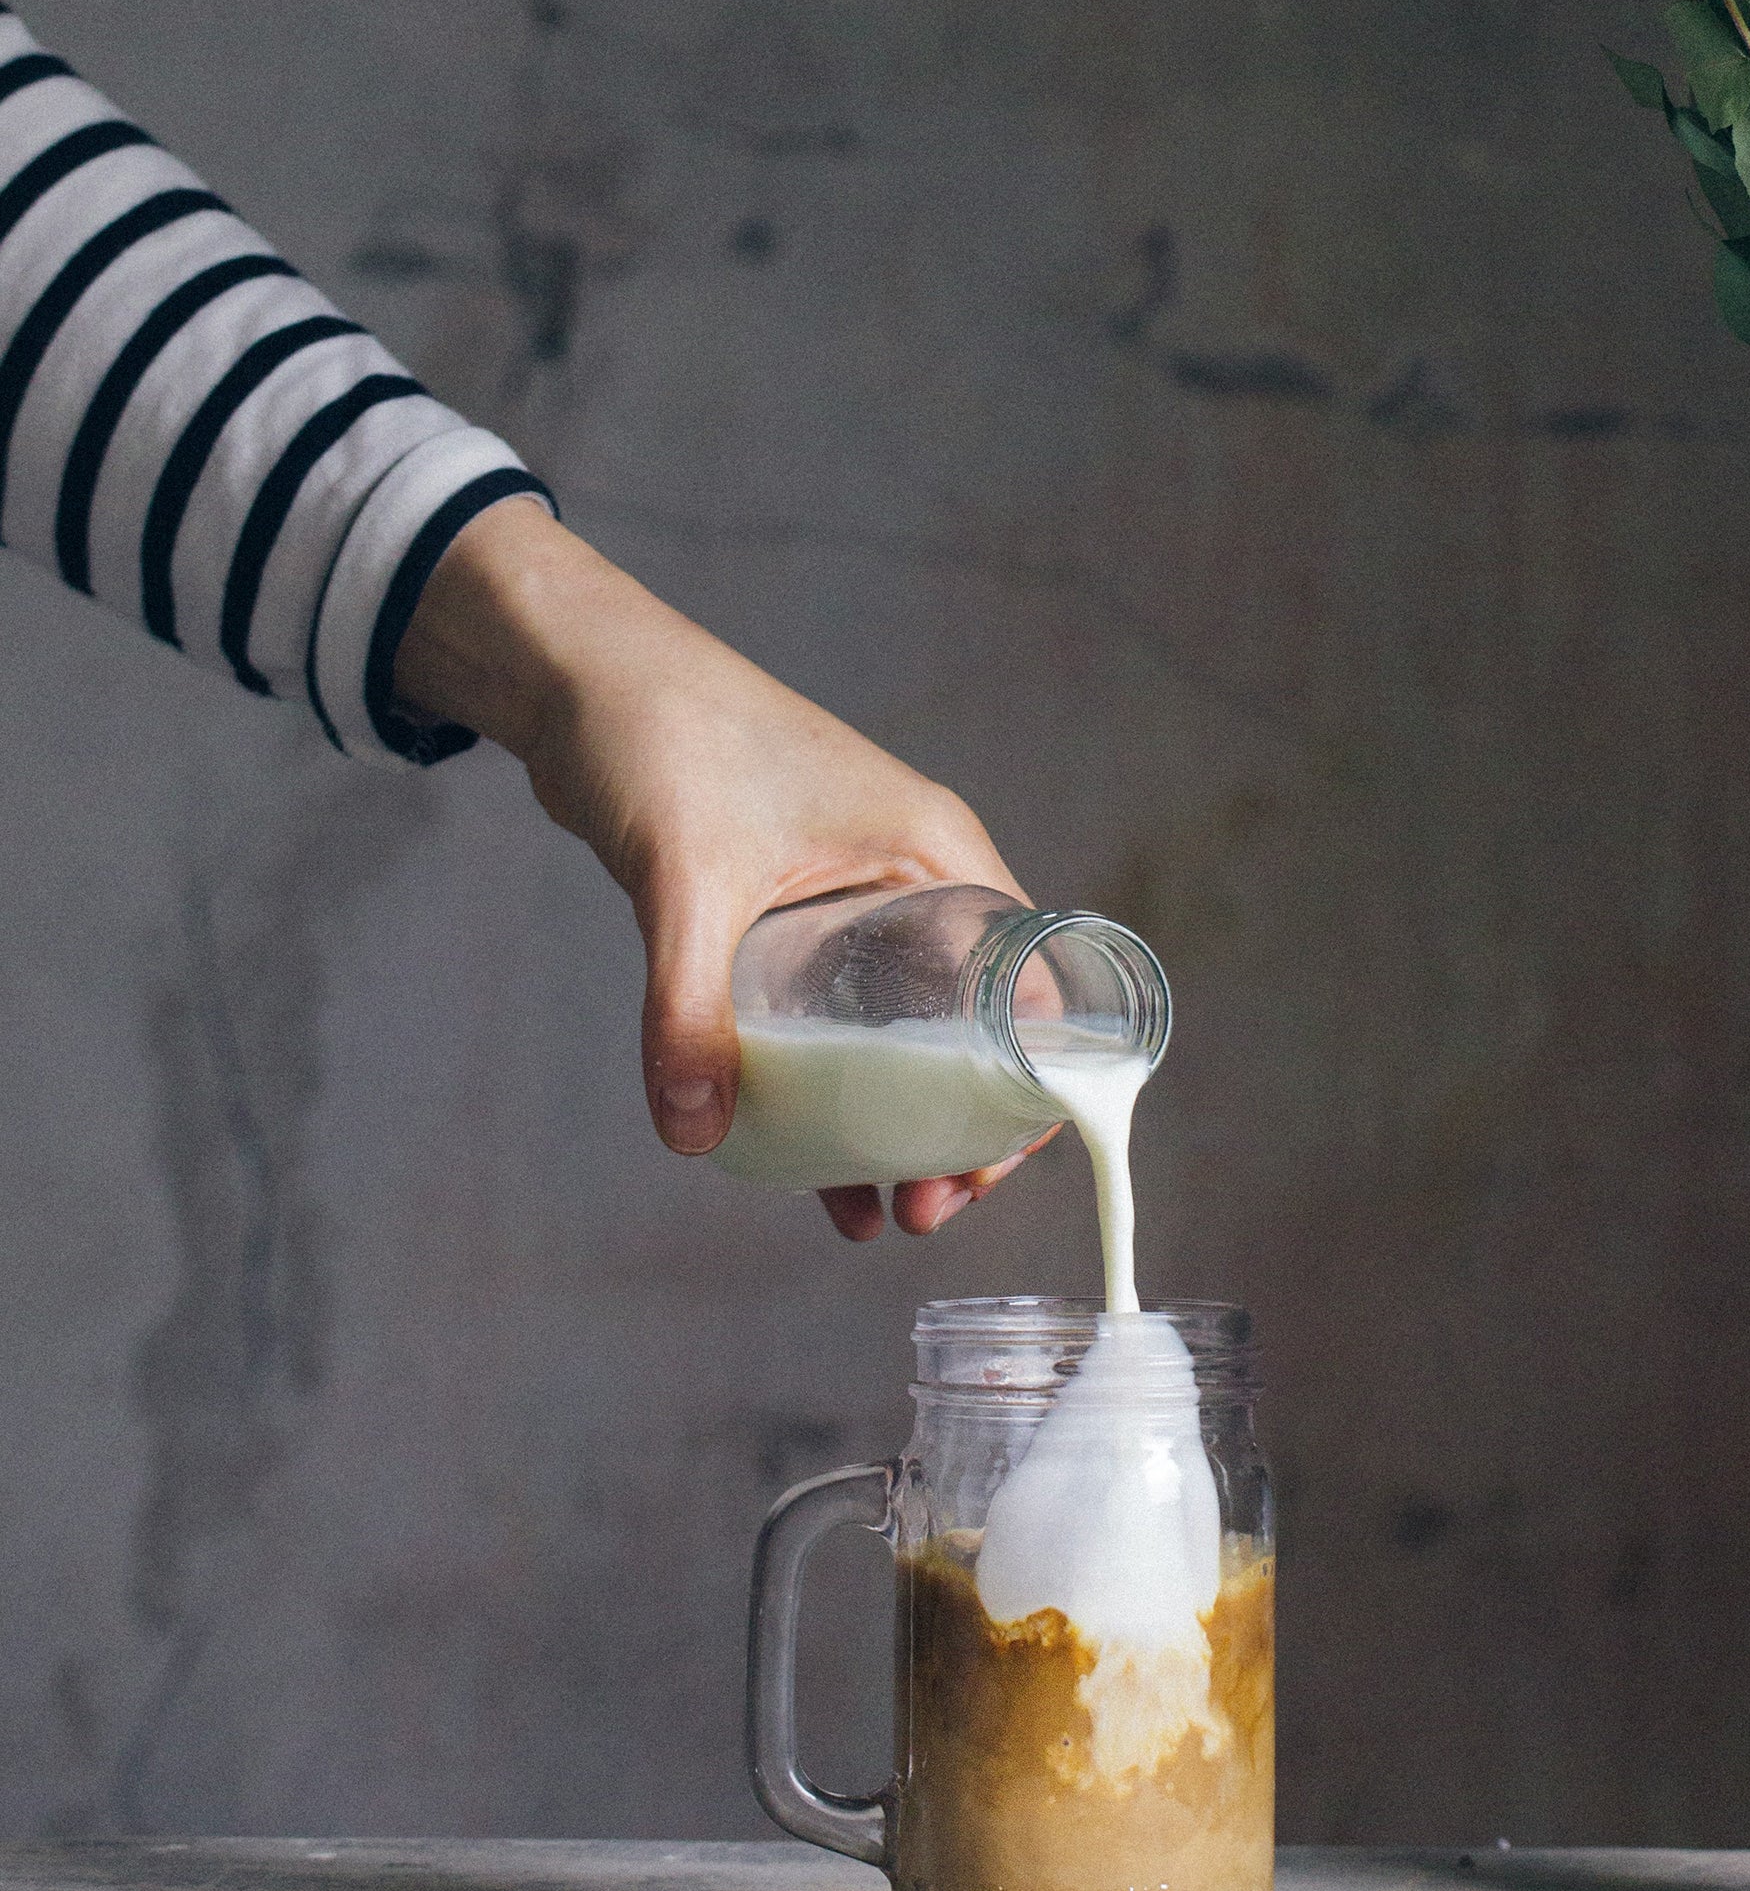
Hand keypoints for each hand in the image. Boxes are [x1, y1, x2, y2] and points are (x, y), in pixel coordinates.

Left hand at [393, 499, 1040, 1241]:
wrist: (579, 673)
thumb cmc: (661, 735)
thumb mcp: (684, 879)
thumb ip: (686, 1008)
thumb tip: (694, 1134)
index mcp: (934, 850)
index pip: (1029, 984)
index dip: (1024, 1089)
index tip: (977, 1171)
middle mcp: (913, 874)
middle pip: (977, 1027)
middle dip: (959, 1130)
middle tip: (921, 1214)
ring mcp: (855, 898)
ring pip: (906, 1036)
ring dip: (897, 1126)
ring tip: (873, 1217)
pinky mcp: (791, 917)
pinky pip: (838, 1024)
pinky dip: (832, 1094)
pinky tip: (807, 1168)